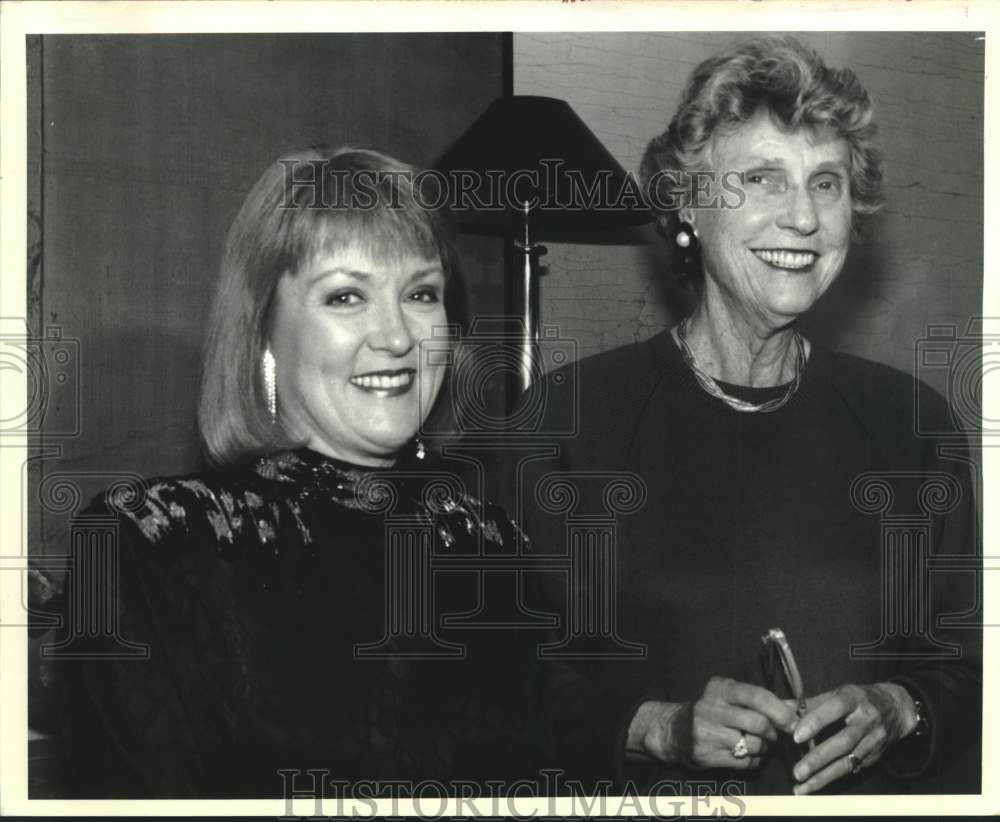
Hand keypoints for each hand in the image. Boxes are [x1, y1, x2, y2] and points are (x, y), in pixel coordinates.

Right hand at [628, 676, 796, 770]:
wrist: (674, 731)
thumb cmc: (711, 711)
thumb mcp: (731, 697)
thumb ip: (762, 700)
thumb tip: (797, 706)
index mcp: (720, 688)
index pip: (756, 695)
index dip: (780, 710)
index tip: (794, 722)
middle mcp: (711, 707)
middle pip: (759, 723)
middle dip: (773, 732)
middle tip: (775, 735)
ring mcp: (707, 732)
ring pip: (753, 745)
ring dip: (764, 748)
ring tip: (759, 744)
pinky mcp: (706, 755)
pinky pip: (744, 762)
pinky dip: (753, 761)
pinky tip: (746, 754)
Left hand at [790, 682, 916, 794]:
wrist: (896, 708)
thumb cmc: (858, 699)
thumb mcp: (837, 694)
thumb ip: (810, 703)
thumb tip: (781, 706)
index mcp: (853, 698)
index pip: (835, 708)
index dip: (816, 721)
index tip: (796, 736)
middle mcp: (866, 720)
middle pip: (843, 741)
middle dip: (819, 758)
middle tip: (797, 772)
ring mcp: (873, 741)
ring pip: (848, 761)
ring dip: (824, 776)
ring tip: (801, 786)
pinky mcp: (875, 756)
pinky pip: (852, 769)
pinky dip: (832, 778)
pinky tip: (814, 785)